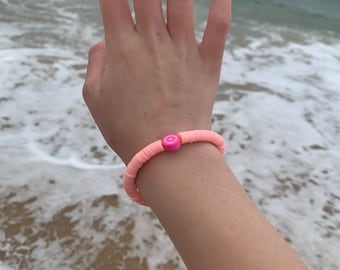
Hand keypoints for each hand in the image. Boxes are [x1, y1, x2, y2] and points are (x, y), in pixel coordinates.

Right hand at [83, 0, 230, 163]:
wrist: (166, 154)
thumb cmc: (126, 129)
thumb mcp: (95, 98)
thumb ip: (96, 63)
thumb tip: (105, 42)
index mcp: (122, 47)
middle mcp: (153, 41)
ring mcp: (184, 50)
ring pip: (182, 0)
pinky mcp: (207, 63)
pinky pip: (218, 26)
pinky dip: (221, 5)